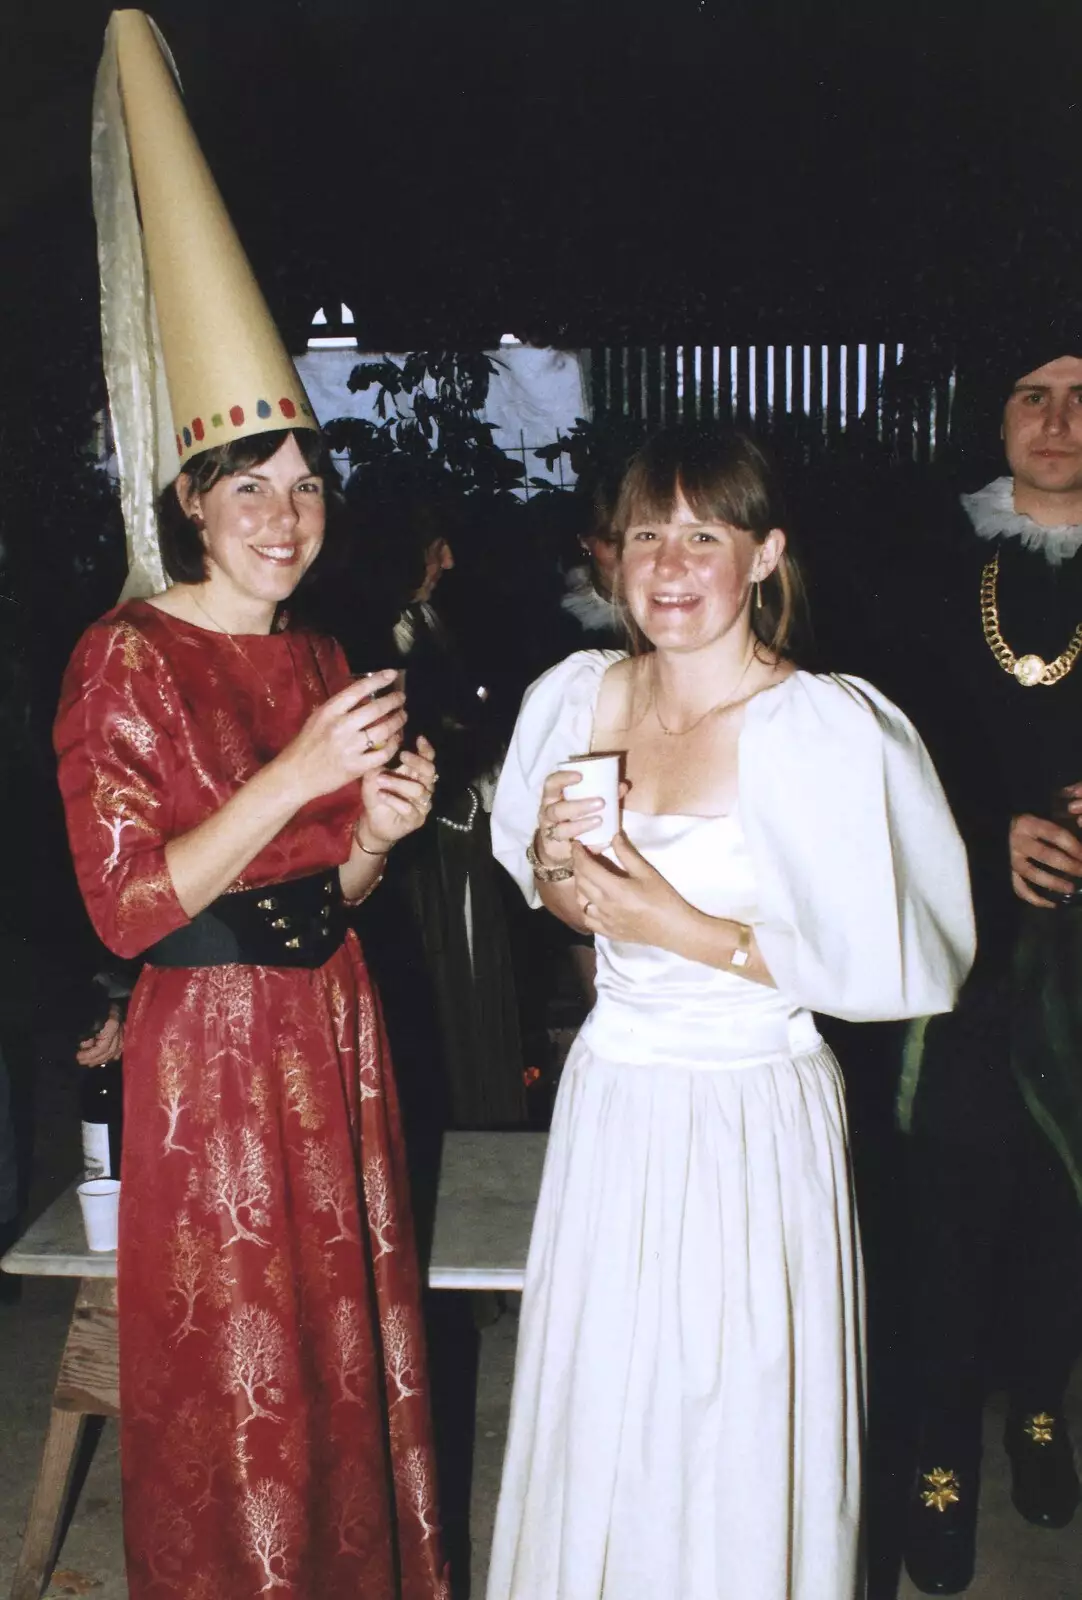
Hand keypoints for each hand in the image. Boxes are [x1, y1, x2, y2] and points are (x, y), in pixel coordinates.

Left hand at [77, 1005, 123, 1065]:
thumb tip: (85, 1047)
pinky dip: (112, 1056)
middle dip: (94, 1059)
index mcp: (111, 1025)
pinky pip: (120, 1048)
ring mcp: (123, 1031)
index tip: (78, 1056)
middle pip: (109, 1051)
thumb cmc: (95, 1006)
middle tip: (81, 1061)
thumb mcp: (88, 1020)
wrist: (109, 995)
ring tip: (90, 1063)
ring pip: (115, 1051)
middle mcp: (119, 1030)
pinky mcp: (123, 1031)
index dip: (90, 1054)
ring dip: (102, 1059)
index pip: (102, 1047)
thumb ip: (87, 1035)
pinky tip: (105, 1060)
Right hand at [278, 673, 406, 805]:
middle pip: (376, 709)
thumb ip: (340, 708)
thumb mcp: (319, 718)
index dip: (378, 680)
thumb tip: (366, 697)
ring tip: (403, 716)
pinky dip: (394, 744)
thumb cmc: (307, 744)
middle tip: (401, 699)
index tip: (392, 674)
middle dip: (394, 701)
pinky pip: (384, 753)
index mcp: (330, 711)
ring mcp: (350, 747)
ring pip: (384, 730)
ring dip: (398, 721)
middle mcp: (341, 726)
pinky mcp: (357, 766)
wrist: (296, 774)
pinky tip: (396, 740)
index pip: (358, 690)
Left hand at [356, 736, 437, 850]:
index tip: (419, 738)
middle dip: (417, 762)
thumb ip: (381, 760)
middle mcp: (424, 788)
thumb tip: (384, 740)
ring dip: (399, 783)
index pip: (428, 760)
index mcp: (417, 775)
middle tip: (402, 755)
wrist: (372, 821)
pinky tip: (381, 795)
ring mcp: (422, 805)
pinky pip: (408, 808)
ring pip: (419, 790)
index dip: (426, 749)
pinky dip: (393, 800)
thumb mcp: (374, 774)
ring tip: (381, 779)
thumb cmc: (376, 794)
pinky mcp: (416, 819)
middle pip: (430, 772)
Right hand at [535, 768, 607, 865]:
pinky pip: (571, 848)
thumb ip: (602, 794)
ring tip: (600, 821)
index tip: (580, 776)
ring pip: (561, 830)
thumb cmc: (572, 816)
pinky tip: (603, 842)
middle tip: (601, 802)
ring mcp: (550, 832)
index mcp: (552, 797)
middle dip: (579, 806)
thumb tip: (623, 786)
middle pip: (557, 809)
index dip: (563, 778)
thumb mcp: (584, 802)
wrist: (558, 846)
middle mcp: (547, 813)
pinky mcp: (556, 849)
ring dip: (582, 825)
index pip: (551, 784)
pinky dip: (589, 845)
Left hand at [571, 831, 686, 944]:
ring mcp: (604, 921)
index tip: (576, 844)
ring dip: (579, 885)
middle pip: (580, 882)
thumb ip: (627, 853)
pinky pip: (587, 918)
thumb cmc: (663, 899)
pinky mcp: (607, 932)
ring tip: (585, 875)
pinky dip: (584, 906)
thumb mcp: (647, 872)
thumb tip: (613, 836)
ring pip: (580, 901)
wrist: (674, 929)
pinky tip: (589, 900)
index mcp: (614, 889)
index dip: (578, 854)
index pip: (587, 868)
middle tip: (580, 856)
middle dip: (577, 866)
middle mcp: (604, 906)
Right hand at [1009, 809, 1081, 906]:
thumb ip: (1055, 829)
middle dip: (1068, 865)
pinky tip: (1052, 904)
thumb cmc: (1023, 824)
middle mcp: (1018, 842)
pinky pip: (1020, 888)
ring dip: (1053, 883)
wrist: (994, 829)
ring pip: (1032, 874)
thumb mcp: (1037, 819)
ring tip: (1070, 889)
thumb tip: (1080, 847)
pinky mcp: (1006, 872)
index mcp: (1028, 824)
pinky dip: (1035, 898)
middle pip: (1046, 855)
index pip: (1056, 835)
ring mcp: (1010, 859)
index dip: (1073, 846)